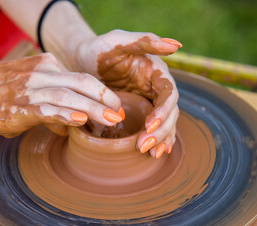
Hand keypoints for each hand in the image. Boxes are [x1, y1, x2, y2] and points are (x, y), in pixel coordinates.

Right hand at [0, 53, 121, 136]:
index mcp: (50, 67)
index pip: (84, 79)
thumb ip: (53, 104)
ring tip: (112, 120)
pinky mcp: (19, 106)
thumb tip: (70, 124)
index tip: (116, 107)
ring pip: (69, 95)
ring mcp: (32, 89)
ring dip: (93, 109)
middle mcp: (44, 74)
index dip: (103, 93)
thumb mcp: (30, 88)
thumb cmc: (0, 88)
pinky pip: (46, 109)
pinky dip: (65, 114)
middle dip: (106, 99)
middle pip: (83, 83)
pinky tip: (80, 120)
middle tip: (122, 114)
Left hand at [75, 30, 180, 157]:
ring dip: (160, 139)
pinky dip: (156, 140)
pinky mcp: (138, 112)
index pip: (168, 93)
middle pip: (169, 112)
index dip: (164, 110)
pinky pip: (153, 128)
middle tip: (144, 145)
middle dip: (160, 130)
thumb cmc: (97, 50)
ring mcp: (147, 101)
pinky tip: (154, 154)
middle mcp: (155, 87)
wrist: (80, 62)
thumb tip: (176, 46)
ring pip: (164, 123)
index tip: (150, 125)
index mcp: (155, 71)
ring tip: (150, 154)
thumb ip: (144, 41)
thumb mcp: (116, 41)